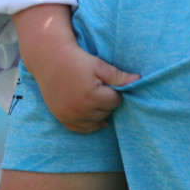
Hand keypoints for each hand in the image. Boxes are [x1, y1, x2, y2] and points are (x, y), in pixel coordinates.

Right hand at [13, 4, 139, 133]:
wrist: (50, 60)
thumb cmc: (78, 60)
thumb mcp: (100, 65)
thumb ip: (119, 76)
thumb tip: (139, 80)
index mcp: (92, 96)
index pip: (115, 102)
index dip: (114, 92)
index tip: (107, 84)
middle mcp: (80, 110)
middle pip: (106, 113)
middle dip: (106, 103)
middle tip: (99, 89)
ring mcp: (69, 116)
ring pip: (95, 122)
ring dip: (98, 113)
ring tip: (94, 99)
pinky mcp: (61, 118)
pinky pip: (80, 129)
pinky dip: (88, 124)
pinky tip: (94, 118)